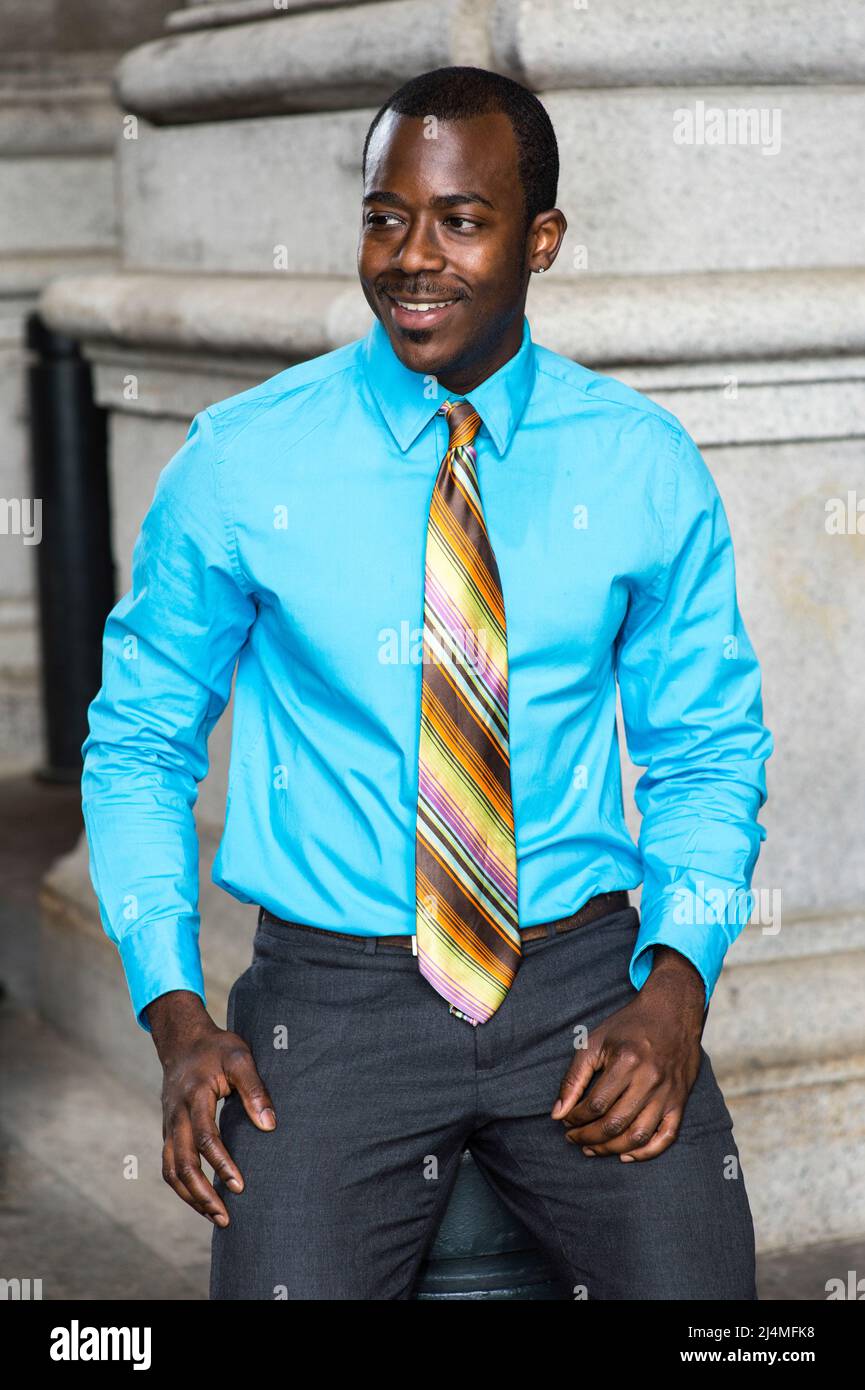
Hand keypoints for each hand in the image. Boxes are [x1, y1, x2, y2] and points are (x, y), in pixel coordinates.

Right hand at [147, 990, 275, 1226]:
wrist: (182, 1041)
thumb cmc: (216, 1048)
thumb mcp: (240, 1057)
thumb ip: (255, 1089)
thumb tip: (269, 1126)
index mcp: (195, 1096)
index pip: (205, 1138)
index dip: (221, 1164)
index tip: (240, 1186)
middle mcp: (176, 1115)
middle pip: (181, 1163)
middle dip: (202, 1194)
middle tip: (225, 1217)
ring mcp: (168, 1125)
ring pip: (170, 1170)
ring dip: (190, 1197)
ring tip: (215, 1217)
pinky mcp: (168, 1132)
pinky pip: (169, 1166)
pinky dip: (183, 1187)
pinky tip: (201, 1200)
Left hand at [551, 948, 705, 1161]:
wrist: (672, 1012)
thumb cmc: (628, 1026)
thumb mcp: (595, 1042)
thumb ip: (574, 1078)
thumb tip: (557, 1113)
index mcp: (626, 1061)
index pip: (595, 1105)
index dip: (576, 1118)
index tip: (565, 1120)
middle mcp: (649, 1080)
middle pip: (614, 1124)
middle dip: (588, 1137)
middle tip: (573, 1138)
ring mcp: (667, 1093)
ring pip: (638, 1136)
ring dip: (611, 1149)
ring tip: (592, 1149)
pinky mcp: (680, 1101)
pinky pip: (666, 1137)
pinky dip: (646, 1152)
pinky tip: (626, 1155)